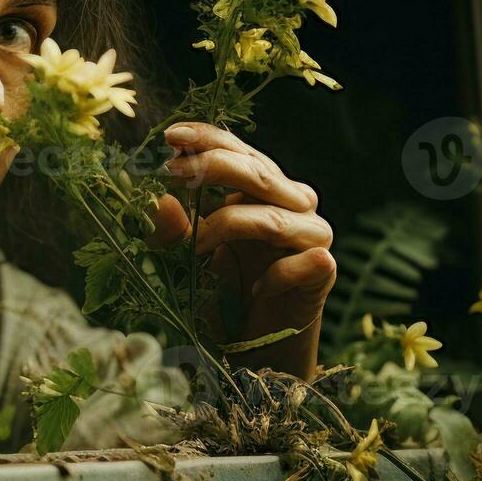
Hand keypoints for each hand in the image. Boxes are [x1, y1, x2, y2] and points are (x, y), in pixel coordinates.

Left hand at [150, 122, 333, 378]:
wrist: (260, 344)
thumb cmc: (224, 289)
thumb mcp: (187, 256)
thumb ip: (173, 230)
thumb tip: (158, 202)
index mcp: (263, 187)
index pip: (238, 150)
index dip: (207, 138)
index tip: (170, 136)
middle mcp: (292, 202)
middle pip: (256, 172)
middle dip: (210, 167)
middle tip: (170, 174)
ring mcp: (312, 234)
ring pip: (269, 217)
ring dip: (225, 228)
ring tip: (197, 249)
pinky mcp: (323, 269)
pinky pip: (298, 262)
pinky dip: (269, 276)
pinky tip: (252, 289)